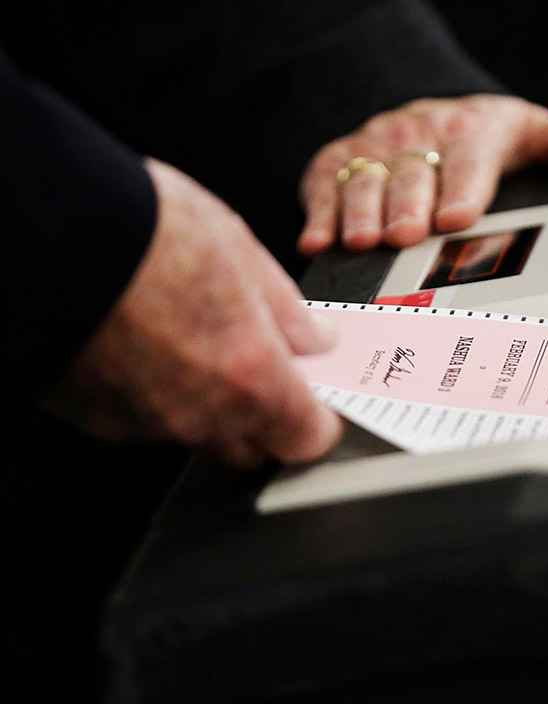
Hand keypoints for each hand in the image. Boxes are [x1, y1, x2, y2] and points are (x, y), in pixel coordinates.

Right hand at [48, 159, 342, 465]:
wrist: (46, 234)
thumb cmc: (144, 231)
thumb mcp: (241, 252)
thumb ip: (288, 312)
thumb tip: (315, 341)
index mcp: (251, 377)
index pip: (309, 438)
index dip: (319, 417)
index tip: (318, 393)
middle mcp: (200, 416)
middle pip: (254, 445)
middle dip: (267, 413)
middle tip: (259, 359)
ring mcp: (144, 423)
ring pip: (198, 432)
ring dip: (210, 403)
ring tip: (193, 336)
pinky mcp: (97, 418)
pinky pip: (146, 420)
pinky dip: (156, 394)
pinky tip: (146, 343)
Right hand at [298, 95, 547, 253]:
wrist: (424, 112)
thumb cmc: (480, 136)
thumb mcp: (527, 131)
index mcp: (469, 128)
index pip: (469, 158)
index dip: (463, 188)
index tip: (458, 218)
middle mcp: (417, 134)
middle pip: (413, 173)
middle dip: (408, 204)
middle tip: (406, 236)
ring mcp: (373, 149)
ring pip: (364, 179)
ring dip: (361, 211)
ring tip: (362, 241)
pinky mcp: (335, 163)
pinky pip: (323, 187)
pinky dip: (318, 215)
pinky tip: (317, 243)